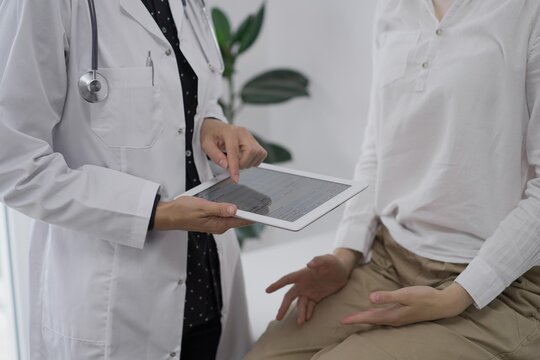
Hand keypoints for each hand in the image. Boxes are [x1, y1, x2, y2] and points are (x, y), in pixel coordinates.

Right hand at [153, 196, 252, 232]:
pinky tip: (233, 199)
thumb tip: (235, 209)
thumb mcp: (202, 206)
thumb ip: (219, 208)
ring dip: (241, 208)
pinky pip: (225, 213)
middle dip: (250, 211)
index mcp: (219, 224)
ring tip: (252, 199)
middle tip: (262, 201)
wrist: (168, 215)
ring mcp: (215, 222)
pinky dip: (231, 207)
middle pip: (240, 219)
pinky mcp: (211, 218)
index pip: (242, 221)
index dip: (255, 216)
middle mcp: (219, 225)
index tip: (265, 210)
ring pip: (233, 215)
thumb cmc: (182, 211)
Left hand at [201, 119, 266, 182]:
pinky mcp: (254, 140)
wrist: (214, 127)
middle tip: (232, 167)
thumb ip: (215, 155)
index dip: (235, 167)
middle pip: (251, 152)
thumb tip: (225, 165)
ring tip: (237, 162)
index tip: (235, 179)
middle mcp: (242, 132)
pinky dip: (254, 160)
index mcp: (230, 132)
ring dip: (249, 163)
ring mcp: (249, 136)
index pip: (235, 152)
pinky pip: (261, 153)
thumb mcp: (206, 145)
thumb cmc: (210, 135)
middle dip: (243, 164)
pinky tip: (244, 159)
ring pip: (258, 153)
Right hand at [267, 249, 360, 324]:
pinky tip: (307, 319)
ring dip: (300, 313)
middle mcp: (303, 284)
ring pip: (301, 304)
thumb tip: (309, 264)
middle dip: (284, 306)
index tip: (267, 291)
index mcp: (303, 274)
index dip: (277, 285)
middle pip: (290, 296)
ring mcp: (309, 291)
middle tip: (279, 318)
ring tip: (301, 322)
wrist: (343, 270)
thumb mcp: (328, 259)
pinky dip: (308, 312)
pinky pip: (310, 306)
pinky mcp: (317, 297)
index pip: (287, 279)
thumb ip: (319, 260)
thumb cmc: (334, 262)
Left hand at [341, 282, 473, 326]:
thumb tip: (370, 298)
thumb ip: (388, 296)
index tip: (343, 320)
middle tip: (344, 320)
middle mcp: (395, 319)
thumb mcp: (406, 294)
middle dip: (359, 320)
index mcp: (393, 315)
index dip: (356, 318)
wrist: (443, 304)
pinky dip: (376, 316)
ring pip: (378, 320)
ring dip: (366, 319)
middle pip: (372, 320)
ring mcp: (400, 318)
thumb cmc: (425, 297)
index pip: (370, 318)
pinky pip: (385, 317)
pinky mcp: (404, 314)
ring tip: (356, 318)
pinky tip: (374, 313)